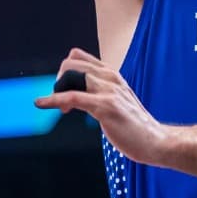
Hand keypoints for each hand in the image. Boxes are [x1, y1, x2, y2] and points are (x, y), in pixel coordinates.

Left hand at [35, 48, 169, 166]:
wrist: (155, 141)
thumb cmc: (135, 125)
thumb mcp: (116, 101)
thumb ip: (99, 93)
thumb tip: (74, 96)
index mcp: (112, 74)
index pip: (78, 56)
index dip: (65, 71)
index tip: (65, 91)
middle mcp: (110, 77)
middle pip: (71, 62)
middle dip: (59, 80)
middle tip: (63, 101)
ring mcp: (109, 90)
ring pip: (71, 75)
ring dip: (57, 90)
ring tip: (63, 109)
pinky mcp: (106, 106)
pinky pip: (71, 96)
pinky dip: (52, 99)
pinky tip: (41, 104)